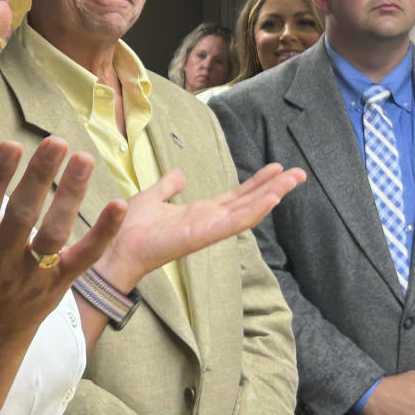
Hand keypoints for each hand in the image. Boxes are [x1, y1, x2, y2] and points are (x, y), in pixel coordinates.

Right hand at [0, 136, 125, 351]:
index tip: (11, 144)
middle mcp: (0, 261)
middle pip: (21, 219)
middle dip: (38, 180)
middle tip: (56, 141)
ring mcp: (32, 275)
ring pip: (54, 236)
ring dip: (71, 198)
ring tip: (84, 160)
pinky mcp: (59, 284)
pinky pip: (84, 259)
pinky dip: (102, 234)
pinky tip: (118, 205)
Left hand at [96, 163, 306, 288]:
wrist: (116, 246)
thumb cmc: (131, 227)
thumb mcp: (152, 197)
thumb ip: (168, 187)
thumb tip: (180, 175)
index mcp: (200, 213)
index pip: (236, 197)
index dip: (256, 183)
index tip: (276, 168)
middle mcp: (209, 222)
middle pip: (248, 202)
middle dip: (273, 187)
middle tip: (298, 173)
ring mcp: (209, 230)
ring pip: (248, 211)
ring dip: (271, 196)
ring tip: (292, 180)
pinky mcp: (204, 236)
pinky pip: (235, 223)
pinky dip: (254, 210)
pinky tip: (272, 197)